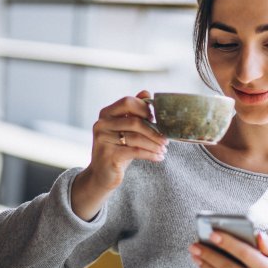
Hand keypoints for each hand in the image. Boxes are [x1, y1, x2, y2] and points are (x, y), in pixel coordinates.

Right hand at [72, 91, 167, 219]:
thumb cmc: (118, 149)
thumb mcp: (126, 129)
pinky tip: (159, 158)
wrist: (103, 175)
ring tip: (164, 150)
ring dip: (154, 144)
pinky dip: (150, 154)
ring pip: (136, 138)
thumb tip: (146, 92)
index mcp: (106, 113)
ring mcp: (102, 139)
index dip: (144, 108)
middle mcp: (101, 124)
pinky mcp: (108, 155)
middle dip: (153, 131)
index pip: (127, 102)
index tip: (157, 119)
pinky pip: (135, 151)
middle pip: (134, 121)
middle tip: (166, 139)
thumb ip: (134, 112)